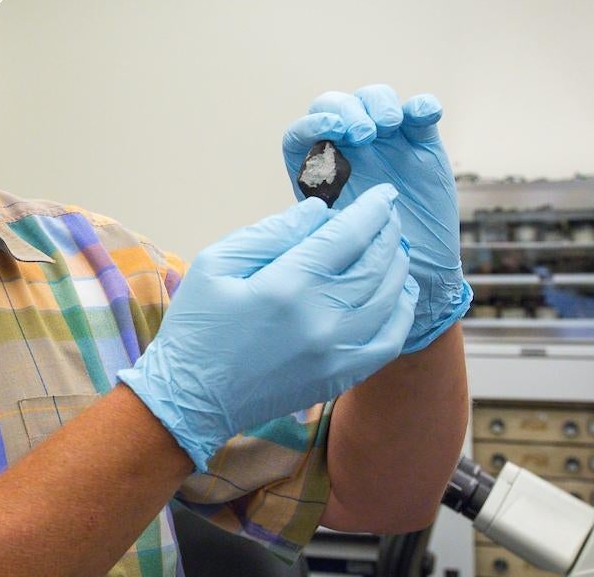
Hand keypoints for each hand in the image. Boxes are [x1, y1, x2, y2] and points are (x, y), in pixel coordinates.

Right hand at [117, 185, 415, 469]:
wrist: (191, 398)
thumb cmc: (198, 325)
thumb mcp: (216, 263)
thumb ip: (271, 233)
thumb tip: (319, 212)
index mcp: (286, 285)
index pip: (348, 236)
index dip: (372, 210)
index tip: (385, 194)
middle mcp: (320, 319)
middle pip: (376, 265)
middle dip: (388, 234)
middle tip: (388, 217)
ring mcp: (335, 353)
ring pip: (389, 300)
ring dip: (397, 268)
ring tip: (392, 249)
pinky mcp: (339, 378)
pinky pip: (389, 342)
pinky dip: (401, 313)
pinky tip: (398, 294)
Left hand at [281, 84, 472, 354]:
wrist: (416, 273)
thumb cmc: (367, 263)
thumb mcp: (334, 249)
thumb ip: (319, 229)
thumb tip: (306, 214)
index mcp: (316, 170)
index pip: (301, 134)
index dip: (312, 125)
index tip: (328, 132)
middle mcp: (347, 150)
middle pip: (336, 105)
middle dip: (347, 111)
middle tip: (363, 136)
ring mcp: (384, 142)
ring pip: (374, 99)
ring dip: (379, 104)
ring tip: (388, 127)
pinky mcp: (420, 141)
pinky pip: (419, 110)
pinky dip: (421, 105)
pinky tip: (425, 115)